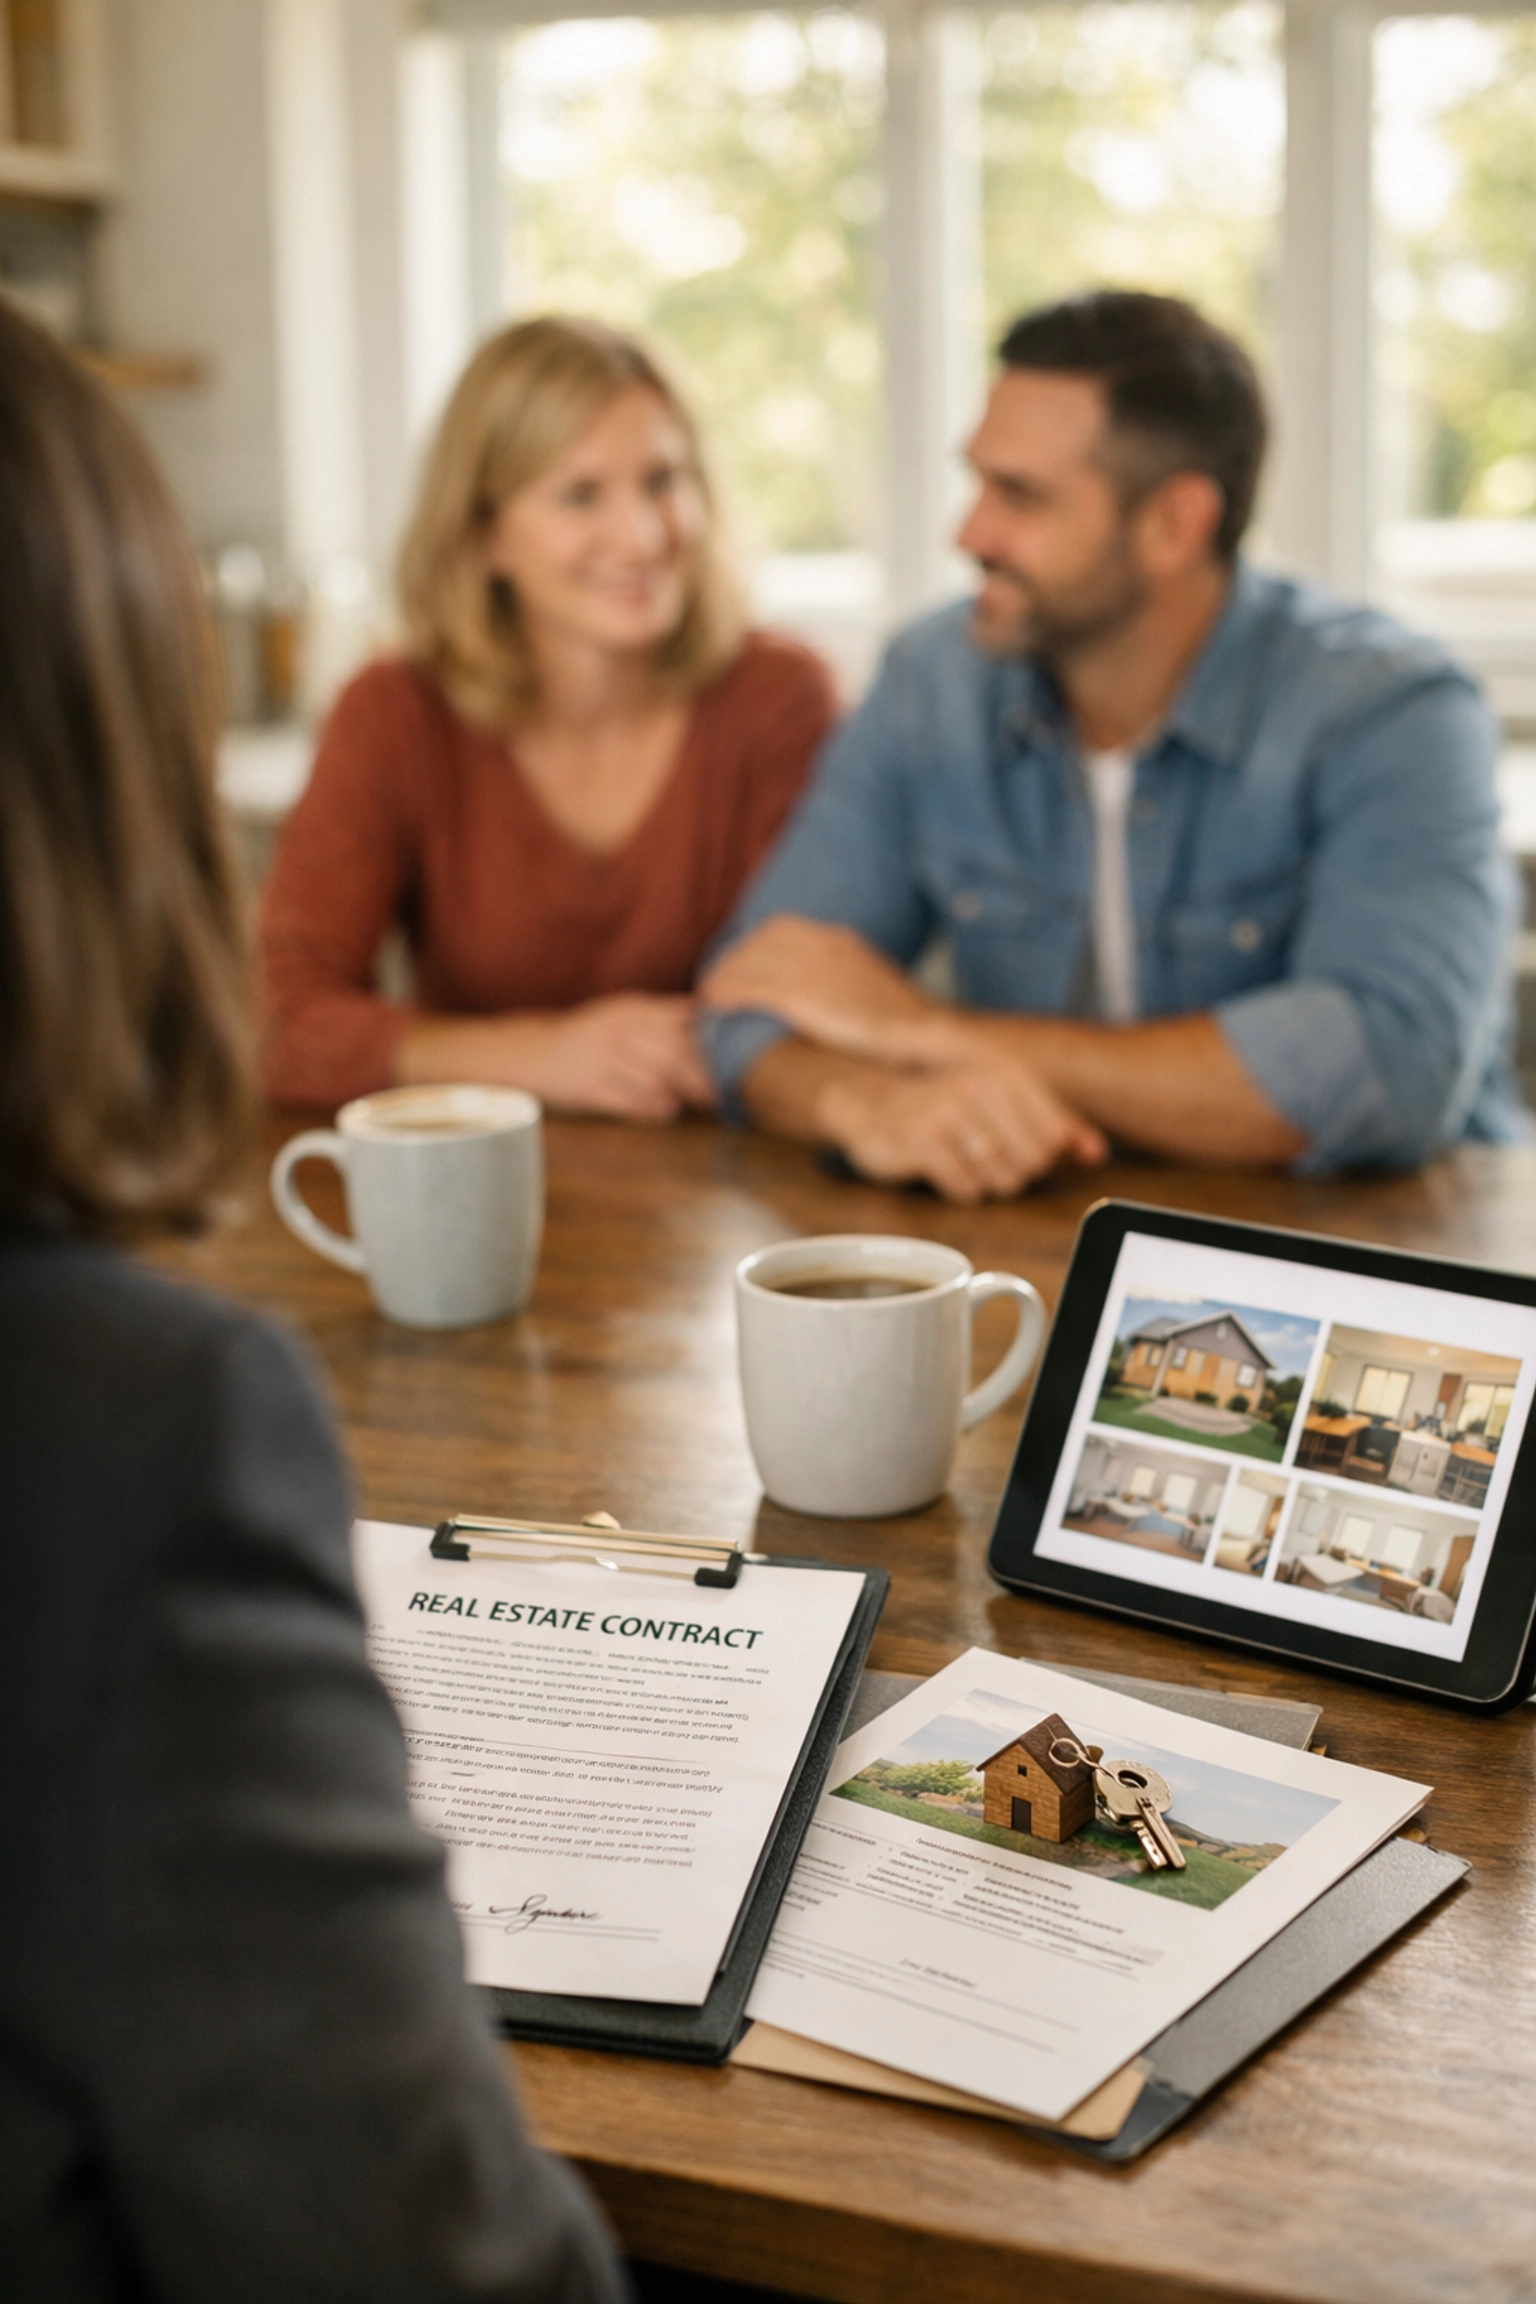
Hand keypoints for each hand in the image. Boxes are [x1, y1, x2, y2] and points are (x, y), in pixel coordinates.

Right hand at [533, 995, 716, 1121]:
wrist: (531, 1054)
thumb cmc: (589, 1037)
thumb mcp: (624, 1013)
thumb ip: (664, 1014)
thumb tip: (712, 1014)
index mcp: (632, 1008)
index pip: (686, 1019)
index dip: (714, 1042)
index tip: (733, 1058)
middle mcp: (619, 1029)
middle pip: (678, 1053)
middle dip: (706, 1076)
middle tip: (725, 1092)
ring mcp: (603, 1058)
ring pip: (661, 1080)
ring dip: (684, 1095)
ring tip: (697, 1102)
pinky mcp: (591, 1087)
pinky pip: (636, 1103)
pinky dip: (657, 1109)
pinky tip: (664, 1110)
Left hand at [701, 916, 942, 1062]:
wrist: (920, 1031)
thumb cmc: (903, 1020)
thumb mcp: (873, 985)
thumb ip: (848, 981)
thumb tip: (836, 996)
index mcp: (839, 940)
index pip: (781, 929)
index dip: (755, 945)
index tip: (743, 961)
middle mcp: (820, 946)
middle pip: (758, 943)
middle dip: (734, 959)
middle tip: (718, 979)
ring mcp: (808, 969)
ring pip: (748, 964)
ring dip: (724, 977)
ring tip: (710, 994)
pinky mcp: (798, 996)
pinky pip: (749, 989)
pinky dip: (728, 994)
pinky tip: (716, 1006)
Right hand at [819, 1057, 1106, 1204]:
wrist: (866, 1100)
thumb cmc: (941, 1105)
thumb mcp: (999, 1102)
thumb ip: (1054, 1124)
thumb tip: (1096, 1154)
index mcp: (1005, 1072)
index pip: (1055, 1137)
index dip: (1040, 1156)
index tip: (1013, 1148)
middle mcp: (979, 1085)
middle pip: (1032, 1163)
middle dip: (1013, 1172)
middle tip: (982, 1158)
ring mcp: (949, 1112)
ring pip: (1002, 1179)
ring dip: (986, 1183)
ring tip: (962, 1161)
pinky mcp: (922, 1141)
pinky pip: (966, 1189)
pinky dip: (959, 1190)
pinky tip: (943, 1171)